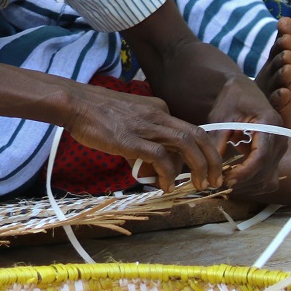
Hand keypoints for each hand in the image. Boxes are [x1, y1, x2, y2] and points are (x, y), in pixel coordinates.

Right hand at [63, 82, 227, 191]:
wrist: (76, 104)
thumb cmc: (96, 114)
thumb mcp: (128, 122)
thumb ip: (142, 141)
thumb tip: (148, 166)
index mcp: (159, 109)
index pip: (190, 130)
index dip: (202, 152)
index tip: (205, 169)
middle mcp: (159, 115)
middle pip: (198, 135)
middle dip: (212, 160)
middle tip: (215, 181)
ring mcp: (146, 126)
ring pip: (186, 145)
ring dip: (199, 168)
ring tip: (200, 186)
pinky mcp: (133, 139)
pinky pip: (161, 157)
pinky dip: (168, 174)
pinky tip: (166, 186)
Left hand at [203, 74, 285, 198]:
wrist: (244, 91)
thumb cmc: (232, 99)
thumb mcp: (221, 116)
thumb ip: (218, 139)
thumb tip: (212, 166)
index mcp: (270, 124)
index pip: (262, 156)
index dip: (244, 171)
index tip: (225, 179)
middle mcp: (280, 139)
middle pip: (265, 171)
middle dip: (242, 181)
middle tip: (218, 182)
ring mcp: (279, 149)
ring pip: (267, 179)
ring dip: (246, 185)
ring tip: (223, 182)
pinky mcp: (275, 157)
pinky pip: (267, 178)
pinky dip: (251, 183)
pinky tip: (234, 180)